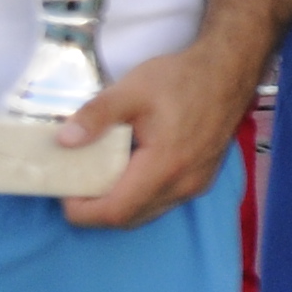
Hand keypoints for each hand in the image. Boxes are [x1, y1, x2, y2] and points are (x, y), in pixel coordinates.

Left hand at [56, 27, 262, 231]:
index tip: (64, 191)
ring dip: (116, 204)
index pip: (116, 211)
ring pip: (145, 213)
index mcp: (166, 166)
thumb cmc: (181, 79)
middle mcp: (183, 185)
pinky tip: (125, 172)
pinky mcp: (200, 181)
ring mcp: (195, 186)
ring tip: (95, 179)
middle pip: (129, 218)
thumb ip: (96, 115)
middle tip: (73, 185)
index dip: (83, 210)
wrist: (227, 72)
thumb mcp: (131, 90)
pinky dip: (136, 197)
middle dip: (95, 210)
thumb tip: (64, 140)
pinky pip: (161, 203)